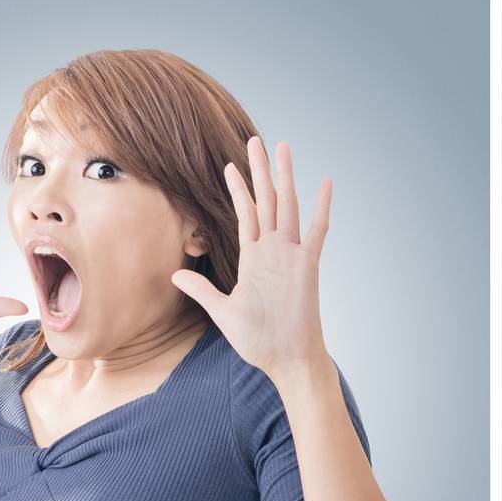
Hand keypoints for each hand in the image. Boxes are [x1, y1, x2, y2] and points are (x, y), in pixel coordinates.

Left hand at [171, 136, 328, 378]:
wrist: (287, 360)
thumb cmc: (259, 342)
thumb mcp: (223, 312)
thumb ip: (202, 290)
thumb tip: (175, 275)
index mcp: (254, 259)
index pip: (245, 215)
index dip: (238, 190)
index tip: (229, 165)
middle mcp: (273, 251)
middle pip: (266, 200)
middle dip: (260, 170)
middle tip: (255, 140)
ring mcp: (292, 256)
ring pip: (287, 206)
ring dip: (285, 176)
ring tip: (282, 147)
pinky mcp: (308, 265)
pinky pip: (317, 231)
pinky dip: (322, 207)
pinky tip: (326, 183)